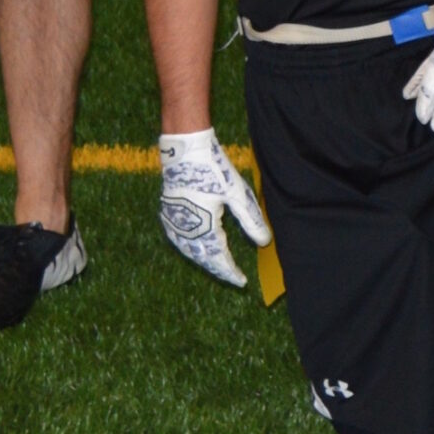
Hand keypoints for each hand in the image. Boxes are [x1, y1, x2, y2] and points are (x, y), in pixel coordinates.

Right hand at [157, 128, 271, 287]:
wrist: (186, 152)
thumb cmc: (214, 171)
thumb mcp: (238, 194)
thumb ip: (251, 219)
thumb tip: (264, 242)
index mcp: (204, 226)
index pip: (219, 258)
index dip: (230, 271)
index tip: (241, 281)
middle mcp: (186, 229)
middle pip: (203, 258)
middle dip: (218, 268)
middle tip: (232, 276)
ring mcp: (174, 223)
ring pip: (189, 251)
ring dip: (204, 260)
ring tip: (218, 266)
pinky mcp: (169, 214)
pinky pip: (179, 241)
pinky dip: (191, 249)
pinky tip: (197, 249)